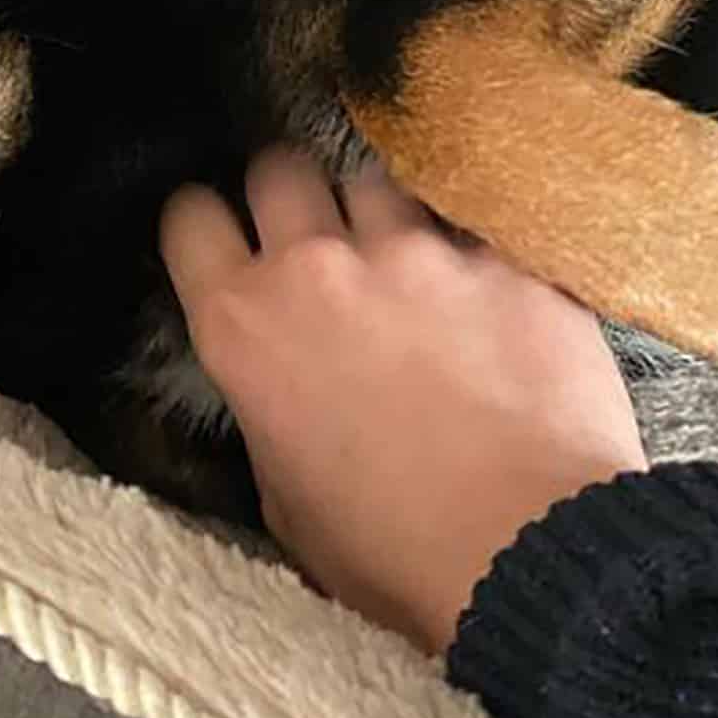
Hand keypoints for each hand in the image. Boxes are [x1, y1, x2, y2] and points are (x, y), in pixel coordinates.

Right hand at [160, 149, 646, 651]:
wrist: (528, 548)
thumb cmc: (390, 550)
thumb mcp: (284, 498)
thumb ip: (269, 414)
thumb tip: (285, 391)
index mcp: (243, 328)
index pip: (189, 218)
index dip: (202, 223)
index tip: (224, 241)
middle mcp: (318, 267)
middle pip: (278, 168)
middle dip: (286, 194)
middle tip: (311, 238)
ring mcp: (418, 251)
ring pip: (375, 182)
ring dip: (379, 218)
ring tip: (408, 271)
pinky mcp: (505, 258)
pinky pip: (471, 225)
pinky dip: (467, 254)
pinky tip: (485, 302)